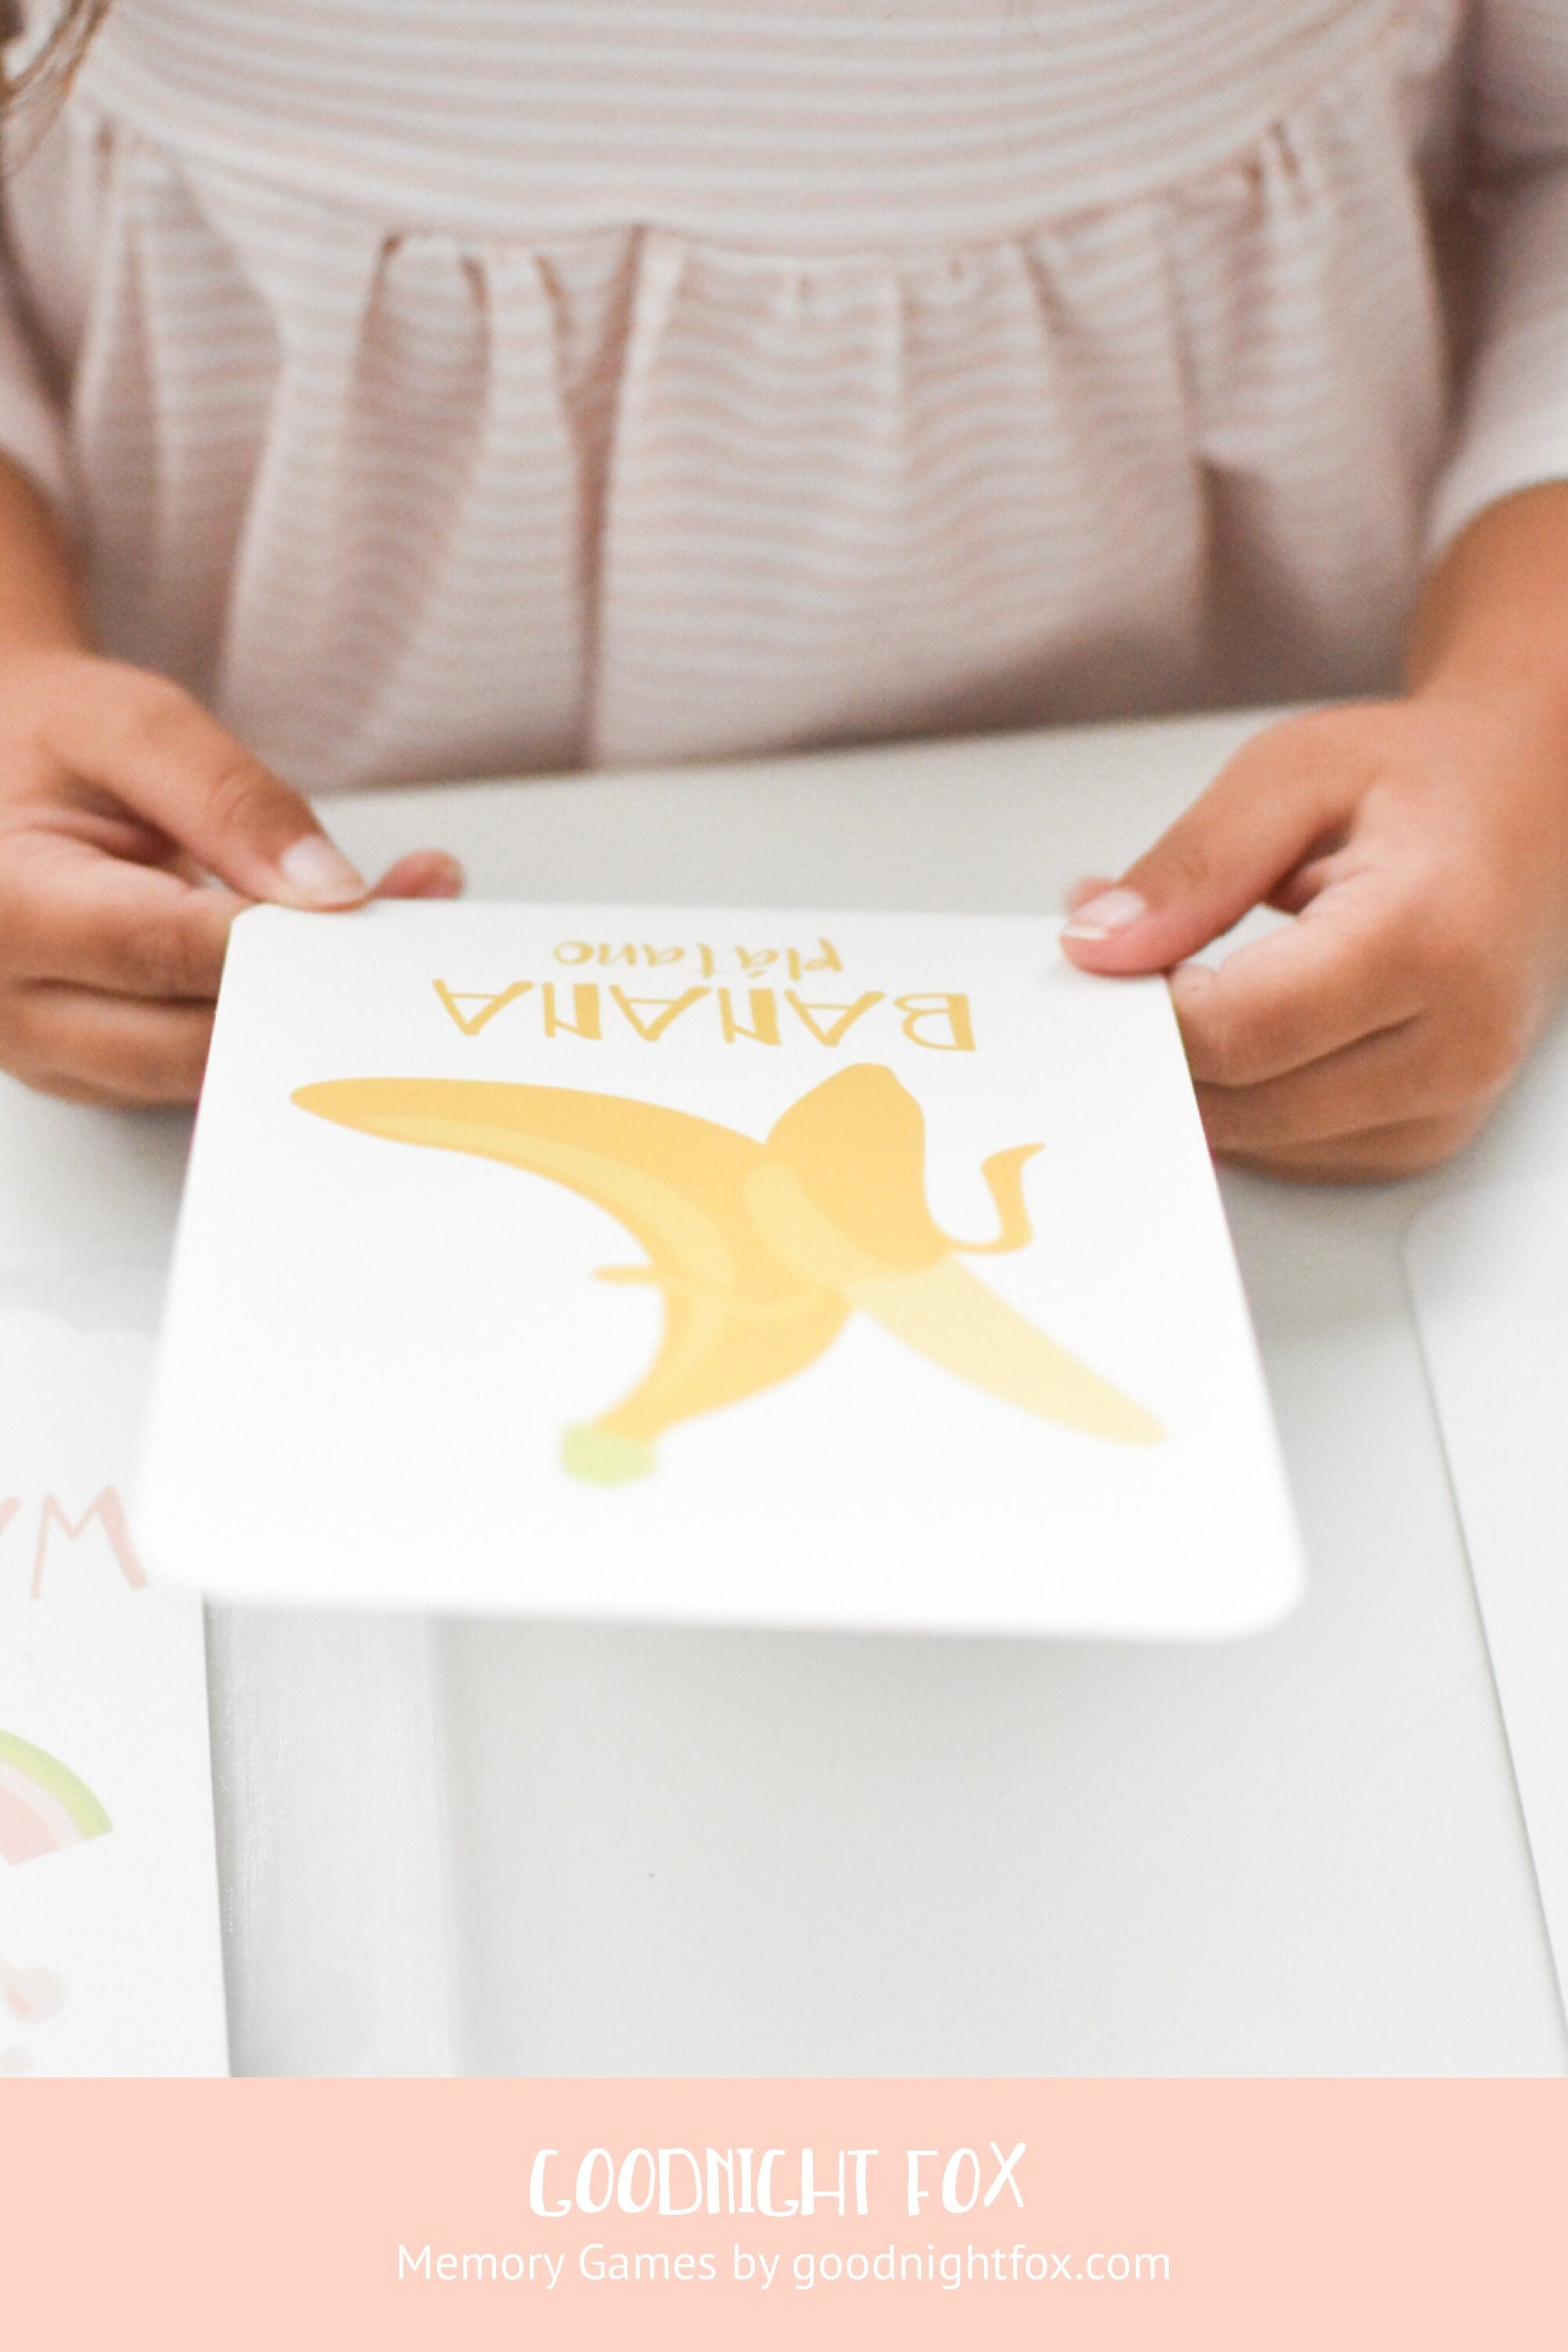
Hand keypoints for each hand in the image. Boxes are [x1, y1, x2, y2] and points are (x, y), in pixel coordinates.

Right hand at [0, 648, 462, 1105]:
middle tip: (405, 925)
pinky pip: (210, 1072)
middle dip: (309, 986)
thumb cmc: (51, 743)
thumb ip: (230, 800)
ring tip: (396, 917)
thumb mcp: (132, 727)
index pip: (153, 947)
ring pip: (213, 1072)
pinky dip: (284, 1022)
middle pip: (190, 1039)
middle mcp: (12, 1000)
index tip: (357, 915)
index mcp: (0, 902)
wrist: (3, 775)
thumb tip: (329, 891)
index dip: (268, 941)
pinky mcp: (100, 1074)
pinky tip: (339, 957)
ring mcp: (54, 1053)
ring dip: (312, 1011)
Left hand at [1058, 690, 1567, 1179]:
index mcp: (1425, 937)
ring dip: (1199, 1077)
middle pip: (1239, 1102)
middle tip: (1141, 964)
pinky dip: (1246, 1100)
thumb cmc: (1430, 784)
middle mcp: (1454, 1042)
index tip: (1114, 960)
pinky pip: (1292, 1154)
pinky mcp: (1427, 1138)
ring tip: (1208, 976)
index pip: (1236, 1031)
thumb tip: (1099, 945)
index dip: (1149, 1008)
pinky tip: (1251, 1024)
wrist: (1541, 811)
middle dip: (1161, 1044)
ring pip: (1255, 1142)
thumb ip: (1192, 865)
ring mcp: (1448, 1105)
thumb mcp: (1294, 773)